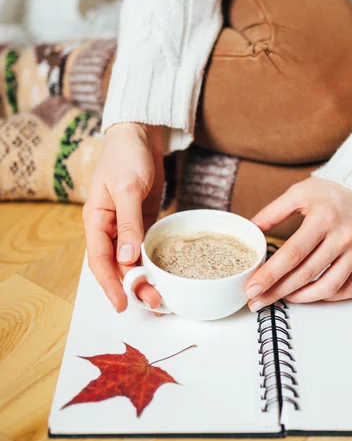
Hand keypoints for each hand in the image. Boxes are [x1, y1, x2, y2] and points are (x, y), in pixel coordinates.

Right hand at [83, 123, 163, 311]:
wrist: (140, 136)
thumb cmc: (126, 157)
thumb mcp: (127, 188)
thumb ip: (128, 223)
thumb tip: (126, 257)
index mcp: (96, 220)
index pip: (100, 260)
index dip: (110, 284)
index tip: (122, 303)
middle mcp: (109, 228)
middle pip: (118, 265)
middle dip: (133, 285)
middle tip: (153, 302)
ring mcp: (127, 226)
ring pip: (132, 260)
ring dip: (145, 277)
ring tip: (161, 295)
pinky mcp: (143, 222)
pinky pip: (145, 247)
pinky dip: (153, 261)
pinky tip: (165, 274)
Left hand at [246, 177, 351, 309]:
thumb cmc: (333, 189)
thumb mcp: (298, 193)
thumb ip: (272, 213)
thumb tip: (250, 230)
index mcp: (323, 218)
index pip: (292, 253)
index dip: (270, 274)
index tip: (253, 288)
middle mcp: (344, 236)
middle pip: (306, 274)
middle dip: (278, 291)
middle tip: (258, 300)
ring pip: (328, 287)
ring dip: (301, 298)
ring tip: (283, 298)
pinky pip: (348, 289)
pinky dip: (327, 297)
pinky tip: (311, 294)